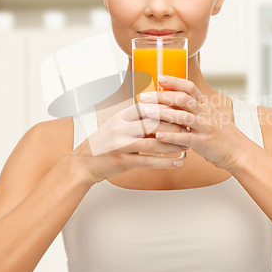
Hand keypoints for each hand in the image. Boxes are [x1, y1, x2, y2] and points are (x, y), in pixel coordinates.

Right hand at [70, 99, 186, 184]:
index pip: (147, 107)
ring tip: (187, 145)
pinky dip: (165, 162)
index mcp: (121, 117)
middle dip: (174, 126)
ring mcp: (121, 145)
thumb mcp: (115, 125)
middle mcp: (121, 128)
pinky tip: (177, 163)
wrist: (82, 164)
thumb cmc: (102, 144)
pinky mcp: (123, 161)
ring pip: (154, 143)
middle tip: (189, 128)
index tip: (181, 110)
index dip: (165, 107)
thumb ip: (133, 119)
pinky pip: (149, 161)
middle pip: (153, 123)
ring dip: (174, 145)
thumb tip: (155, 110)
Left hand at [138, 75, 248, 171]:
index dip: (175, 81)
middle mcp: (205, 113)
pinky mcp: (203, 143)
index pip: (190, 88)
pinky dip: (171, 136)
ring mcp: (205, 127)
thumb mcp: (210, 117)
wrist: (239, 151)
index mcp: (206, 106)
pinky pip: (185, 138)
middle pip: (182, 99)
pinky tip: (158, 136)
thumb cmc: (222, 135)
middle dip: (161, 96)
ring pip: (182, 117)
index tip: (160, 77)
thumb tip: (174, 102)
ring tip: (146, 112)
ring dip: (162, 114)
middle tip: (144, 96)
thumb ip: (194, 109)